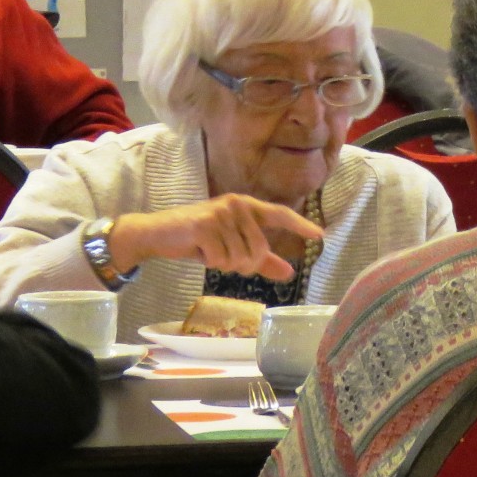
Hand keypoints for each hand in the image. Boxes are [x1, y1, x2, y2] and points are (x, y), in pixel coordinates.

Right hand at [105, 195, 323, 281]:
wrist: (157, 233)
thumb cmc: (198, 239)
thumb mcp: (232, 247)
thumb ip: (262, 260)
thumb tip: (290, 272)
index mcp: (247, 206)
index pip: (280, 214)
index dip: (300, 225)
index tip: (320, 235)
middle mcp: (237, 204)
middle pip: (259, 250)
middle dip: (243, 264)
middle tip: (224, 257)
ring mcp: (220, 213)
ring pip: (240, 257)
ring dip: (225, 263)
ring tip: (209, 250)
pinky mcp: (204, 226)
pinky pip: (220, 259)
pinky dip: (211, 262)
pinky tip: (199, 251)